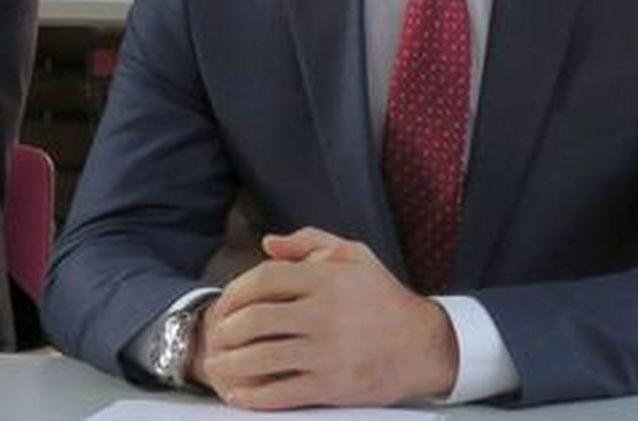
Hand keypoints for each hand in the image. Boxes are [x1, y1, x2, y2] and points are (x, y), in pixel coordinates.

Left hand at [188, 227, 457, 409]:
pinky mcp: (331, 386)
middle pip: (255, 319)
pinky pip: (279, 393)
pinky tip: (237, 393)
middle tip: (215, 337)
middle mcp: (325, 313)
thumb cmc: (384, 297)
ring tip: (217, 364)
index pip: (266, 278)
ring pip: (261, 358)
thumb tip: (268, 242)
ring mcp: (327, 352)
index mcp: (329, 278)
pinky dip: (251, 396)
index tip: (224, 303)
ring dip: (230, 363)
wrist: (422, 345)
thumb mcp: (356, 255)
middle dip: (224, 330)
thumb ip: (311, 241)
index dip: (235, 291)